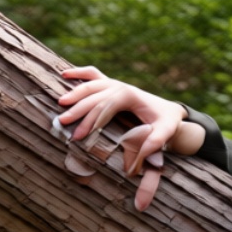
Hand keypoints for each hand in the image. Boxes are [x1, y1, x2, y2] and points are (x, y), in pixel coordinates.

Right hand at [58, 66, 203, 210]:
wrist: (171, 111)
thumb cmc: (167, 122)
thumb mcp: (165, 133)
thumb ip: (154, 143)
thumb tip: (140, 158)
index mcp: (130, 95)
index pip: (105, 105)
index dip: (91, 120)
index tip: (79, 137)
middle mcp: (121, 86)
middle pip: (94, 95)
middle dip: (78, 110)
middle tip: (63, 123)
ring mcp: (116, 83)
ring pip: (91, 85)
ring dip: (75, 93)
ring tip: (60, 104)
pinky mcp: (113, 85)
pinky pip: (93, 74)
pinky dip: (79, 73)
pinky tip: (64, 74)